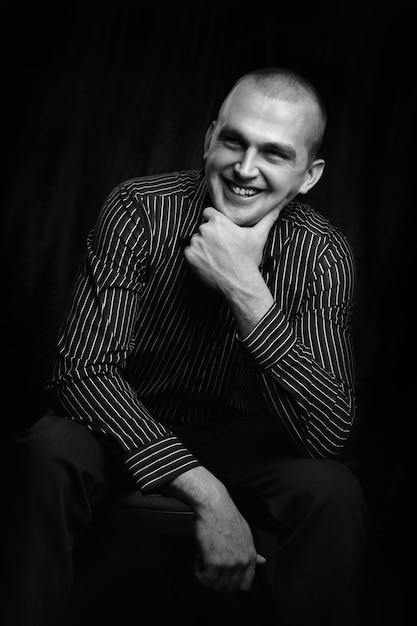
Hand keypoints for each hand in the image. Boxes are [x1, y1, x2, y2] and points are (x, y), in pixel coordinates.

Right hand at [162, 467, 265, 592]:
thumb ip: (252, 551)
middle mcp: (242, 563)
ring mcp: (229, 565)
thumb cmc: (227, 516)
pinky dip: (199, 572)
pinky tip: (199, 559)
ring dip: (208, 576)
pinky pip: (205, 580)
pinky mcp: (214, 564)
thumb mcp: (245, 534)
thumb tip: (263, 562)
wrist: (214, 507)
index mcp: (250, 556)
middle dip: (218, 580)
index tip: (224, 574)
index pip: (246, 584)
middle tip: (211, 566)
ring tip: (204, 560)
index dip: (233, 583)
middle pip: (230, 588)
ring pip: (217, 586)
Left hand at [183, 206, 279, 293]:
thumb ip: (268, 217)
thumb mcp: (259, 236)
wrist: (239, 283)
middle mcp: (205, 230)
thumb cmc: (248, 260)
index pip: (209, 213)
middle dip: (210, 236)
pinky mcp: (189, 256)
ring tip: (216, 257)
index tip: (221, 232)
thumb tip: (281, 204)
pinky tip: (209, 263)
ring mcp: (195, 243)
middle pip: (203, 228)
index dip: (215, 222)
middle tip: (222, 248)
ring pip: (196, 240)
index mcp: (218, 221)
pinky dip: (196, 257)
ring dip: (202, 247)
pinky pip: (189, 252)